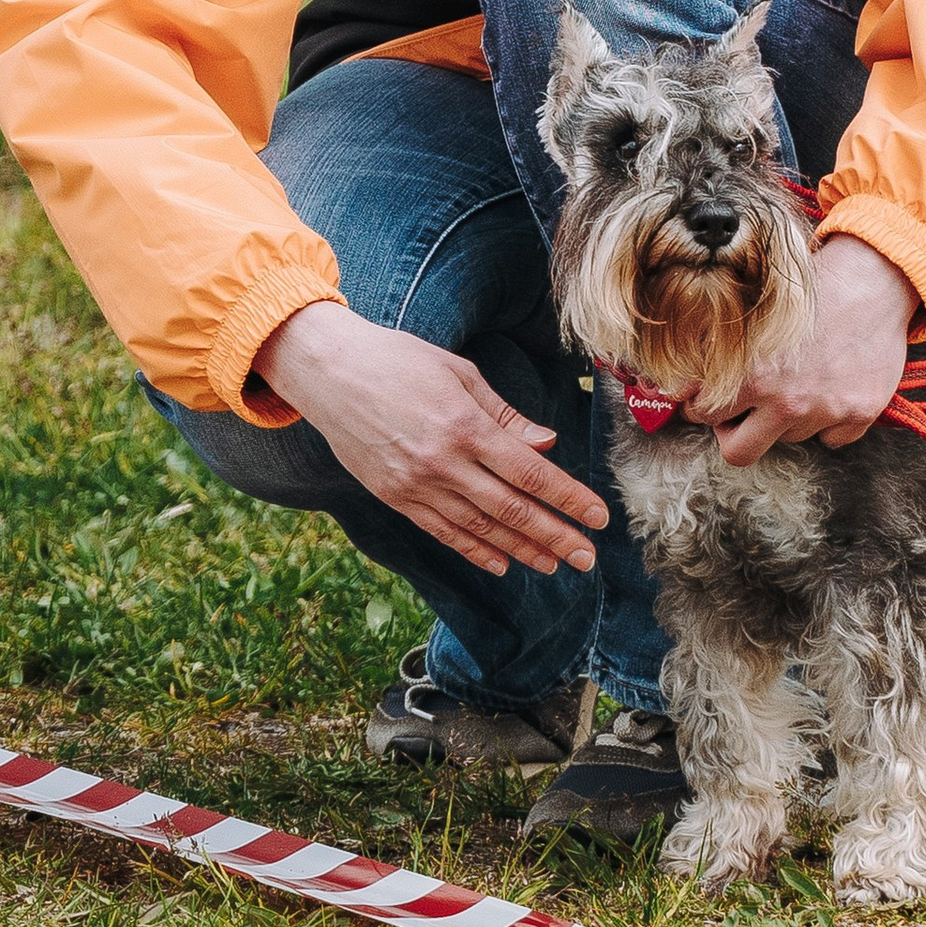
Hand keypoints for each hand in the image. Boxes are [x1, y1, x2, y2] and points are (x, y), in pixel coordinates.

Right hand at [256, 303, 611, 578]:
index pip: (529, 472)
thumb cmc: (397, 361)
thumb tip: (545, 444)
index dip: (568, 498)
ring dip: (522, 549)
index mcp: (464, 425)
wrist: (328, 372)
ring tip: (554, 565)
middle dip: (554, 535)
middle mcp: (442, 463)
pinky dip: (475, 550)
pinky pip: (442, 532)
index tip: (598, 517)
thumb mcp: (458, 373)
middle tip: (587, 558)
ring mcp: (416, 485)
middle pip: (511, 509)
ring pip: (480, 528)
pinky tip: (502, 563)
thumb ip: (504, 415)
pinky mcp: (394, 497)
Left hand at [699, 236, 913, 466]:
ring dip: (785, 418)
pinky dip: (828, 422)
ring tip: (797, 379)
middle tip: (740, 411)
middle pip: (739, 452)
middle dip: (733, 433)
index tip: (709, 399)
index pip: (706, 416)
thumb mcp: (754, 313)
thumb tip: (678, 387)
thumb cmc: (811, 289)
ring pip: (789, 438)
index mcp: (756, 376)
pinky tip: (829, 388)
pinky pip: (832, 439)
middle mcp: (789, 402)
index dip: (703, 406)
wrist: (874, 280)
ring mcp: (827, 412)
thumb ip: (716, 352)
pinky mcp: (860, 415)